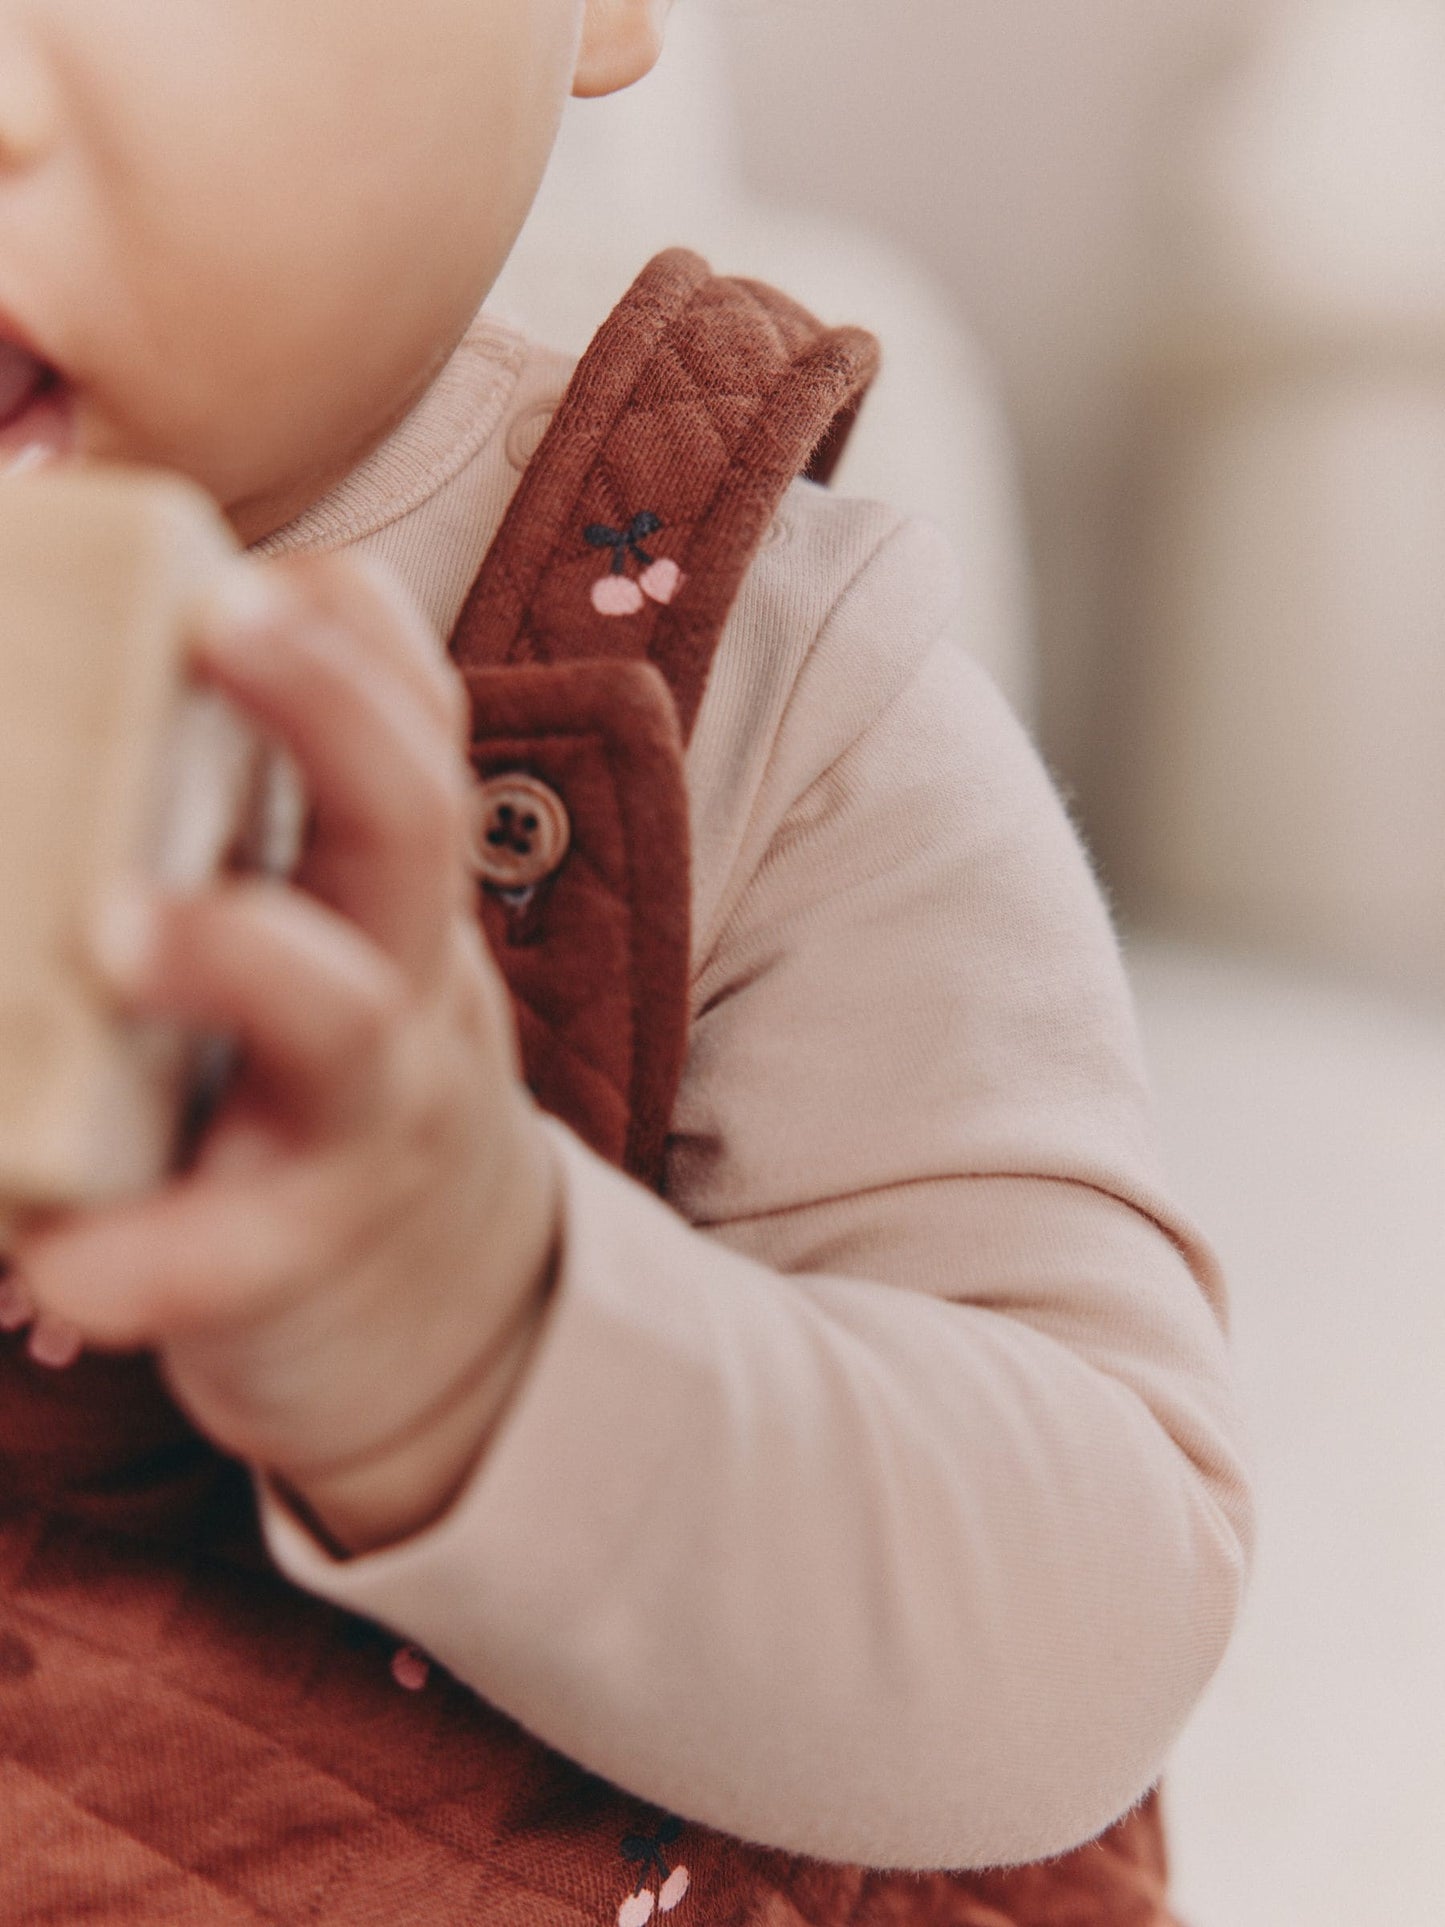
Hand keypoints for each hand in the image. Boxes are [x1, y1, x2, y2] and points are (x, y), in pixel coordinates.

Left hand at [9, 551, 559, 1554]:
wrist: (446, 1305)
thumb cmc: (329, 1082)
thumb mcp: (332, 940)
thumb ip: (239, 838)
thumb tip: (46, 703)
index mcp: (385, 889)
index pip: (416, 726)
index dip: (357, 639)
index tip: (256, 570)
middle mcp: (402, 979)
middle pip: (414, 820)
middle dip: (329, 708)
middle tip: (221, 618)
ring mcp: (366, 1118)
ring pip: (344, 1017)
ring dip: (236, 954)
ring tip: (120, 925)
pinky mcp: (302, 1254)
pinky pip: (234, 1250)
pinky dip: (145, 1252)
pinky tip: (52, 1262)